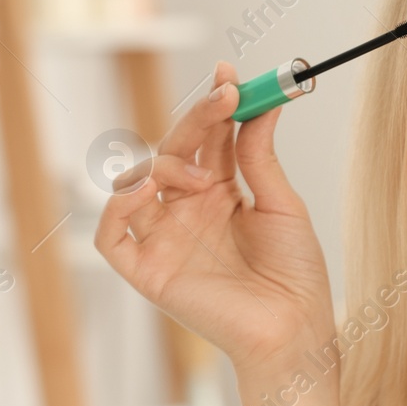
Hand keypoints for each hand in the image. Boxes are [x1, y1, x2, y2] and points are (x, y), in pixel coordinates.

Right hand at [95, 60, 334, 376]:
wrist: (295, 329)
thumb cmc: (295, 275)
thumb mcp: (280, 203)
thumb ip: (258, 154)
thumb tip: (259, 103)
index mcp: (219, 194)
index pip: (205, 139)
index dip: (212, 106)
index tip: (229, 76)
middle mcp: (187, 212)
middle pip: (171, 150)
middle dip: (193, 119)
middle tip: (222, 97)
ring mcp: (164, 240)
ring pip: (136, 181)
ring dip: (162, 164)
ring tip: (199, 176)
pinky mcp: (148, 272)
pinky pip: (111, 236)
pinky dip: (118, 208)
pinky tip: (146, 191)